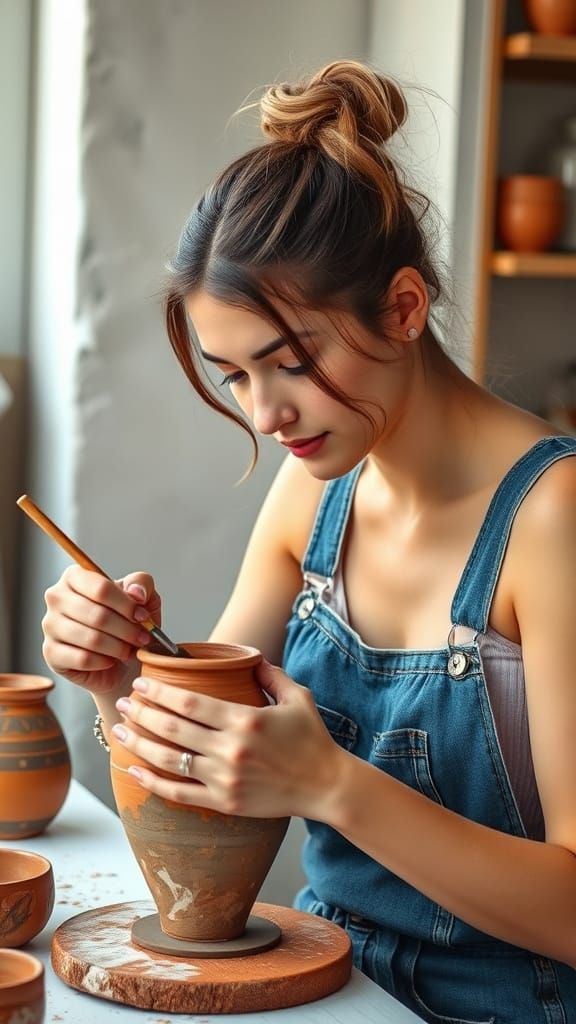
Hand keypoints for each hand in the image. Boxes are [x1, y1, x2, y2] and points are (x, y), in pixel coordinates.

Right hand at [42, 568, 161, 694]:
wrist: (118, 660)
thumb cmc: (127, 623)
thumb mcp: (143, 597)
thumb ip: (142, 584)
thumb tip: (136, 593)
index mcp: (74, 576)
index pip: (101, 588)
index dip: (126, 605)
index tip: (142, 616)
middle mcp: (56, 597)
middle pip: (97, 615)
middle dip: (126, 630)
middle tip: (142, 638)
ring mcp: (50, 625)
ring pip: (90, 638)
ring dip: (117, 647)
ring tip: (129, 650)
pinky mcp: (50, 652)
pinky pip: (82, 659)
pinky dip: (103, 661)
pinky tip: (110, 660)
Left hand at [112, 660, 344, 820]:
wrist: (326, 786)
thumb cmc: (312, 738)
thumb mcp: (297, 697)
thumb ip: (271, 674)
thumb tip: (251, 657)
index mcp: (245, 720)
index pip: (189, 702)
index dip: (160, 692)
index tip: (142, 683)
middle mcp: (231, 750)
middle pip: (172, 728)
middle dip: (141, 713)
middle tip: (124, 702)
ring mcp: (225, 779)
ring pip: (169, 760)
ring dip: (139, 743)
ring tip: (119, 731)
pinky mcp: (225, 803)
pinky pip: (180, 794)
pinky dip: (153, 783)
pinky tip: (135, 770)